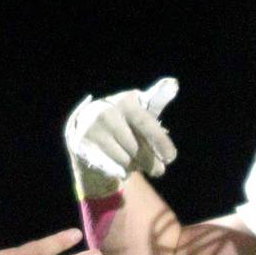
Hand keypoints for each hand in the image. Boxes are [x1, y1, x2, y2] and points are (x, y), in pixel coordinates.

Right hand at [64, 78, 178, 198]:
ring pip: (124, 161)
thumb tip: (173, 83)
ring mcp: (92, 132)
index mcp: (125, 101)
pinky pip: (110, 169)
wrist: (86, 126)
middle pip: (136, 148)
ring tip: (134, 160)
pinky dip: (120, 171)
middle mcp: (106, 114)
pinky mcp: (82, 148)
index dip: (160, 141)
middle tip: (160, 171)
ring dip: (134, 165)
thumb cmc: (124, 118)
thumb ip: (157, 99)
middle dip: (151, 162)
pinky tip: (120, 164)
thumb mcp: (140, 107)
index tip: (171, 157)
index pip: (145, 123)